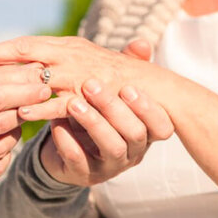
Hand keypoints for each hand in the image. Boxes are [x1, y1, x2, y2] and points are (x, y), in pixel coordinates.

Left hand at [0, 35, 158, 95]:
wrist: (155, 91)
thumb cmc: (117, 76)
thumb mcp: (86, 62)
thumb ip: (60, 61)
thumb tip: (34, 59)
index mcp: (67, 46)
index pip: (25, 45)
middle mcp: (71, 56)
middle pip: (24, 55)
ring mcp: (79, 76)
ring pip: (36, 77)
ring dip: (8, 82)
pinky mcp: (90, 98)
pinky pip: (60, 103)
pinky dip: (40, 107)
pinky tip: (19, 112)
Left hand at [37, 78, 173, 185]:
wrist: (69, 146)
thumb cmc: (98, 111)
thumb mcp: (111, 91)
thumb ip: (127, 69)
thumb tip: (141, 43)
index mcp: (145, 130)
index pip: (162, 126)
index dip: (149, 108)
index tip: (128, 88)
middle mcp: (133, 150)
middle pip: (135, 133)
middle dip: (114, 108)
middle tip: (91, 85)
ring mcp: (111, 165)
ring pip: (111, 147)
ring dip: (93, 122)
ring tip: (73, 103)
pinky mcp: (85, 174)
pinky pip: (80, 161)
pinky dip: (68, 141)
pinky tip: (56, 123)